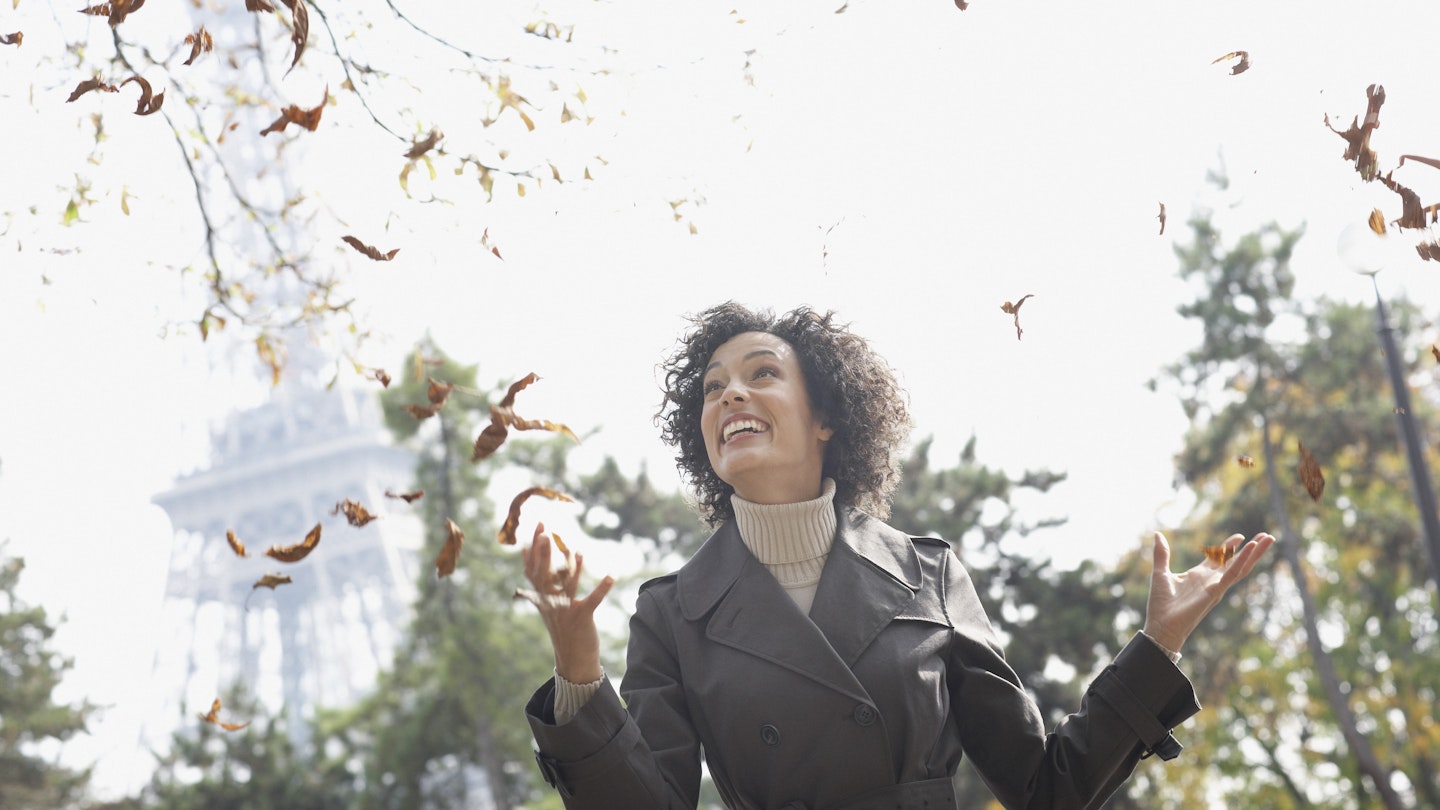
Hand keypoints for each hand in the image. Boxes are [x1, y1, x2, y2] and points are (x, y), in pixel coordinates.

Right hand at [514, 522, 614, 683]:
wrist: (573, 661)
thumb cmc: (564, 630)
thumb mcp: (550, 608)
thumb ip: (543, 590)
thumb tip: (537, 571)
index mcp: (542, 600)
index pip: (533, 571)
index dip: (533, 550)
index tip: (536, 529)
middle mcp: (551, 604)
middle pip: (544, 574)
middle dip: (543, 551)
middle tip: (544, 530)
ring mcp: (565, 611)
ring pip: (567, 585)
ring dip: (570, 566)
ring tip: (575, 548)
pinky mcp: (582, 618)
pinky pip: (592, 600)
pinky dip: (602, 588)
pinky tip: (611, 576)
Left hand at [1142, 531, 1273, 653]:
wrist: (1160, 625)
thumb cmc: (1161, 604)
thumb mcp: (1160, 573)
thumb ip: (1162, 553)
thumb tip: (1157, 534)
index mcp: (1199, 575)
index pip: (1219, 558)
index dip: (1229, 547)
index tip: (1239, 536)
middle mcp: (1211, 580)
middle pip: (1236, 561)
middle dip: (1251, 549)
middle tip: (1266, 536)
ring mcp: (1216, 586)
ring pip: (1240, 566)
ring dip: (1255, 552)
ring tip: (1268, 538)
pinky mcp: (1215, 592)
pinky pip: (1232, 574)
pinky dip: (1242, 560)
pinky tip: (1251, 547)